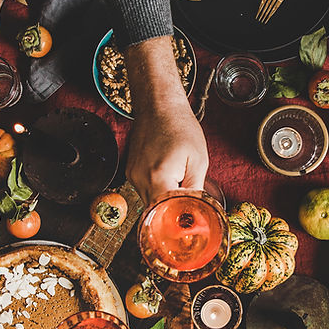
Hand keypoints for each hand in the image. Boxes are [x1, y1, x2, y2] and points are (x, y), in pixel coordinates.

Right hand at [122, 37, 206, 204]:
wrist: (159, 106)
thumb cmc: (180, 127)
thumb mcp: (198, 160)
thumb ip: (195, 190)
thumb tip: (195, 212)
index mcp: (158, 178)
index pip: (166, 214)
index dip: (180, 220)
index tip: (192, 222)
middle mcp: (140, 180)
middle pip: (156, 212)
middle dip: (173, 212)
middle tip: (190, 206)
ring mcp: (132, 176)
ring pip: (150, 202)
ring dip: (165, 200)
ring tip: (180, 183)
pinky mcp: (131, 172)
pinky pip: (145, 190)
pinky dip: (158, 189)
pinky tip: (169, 175)